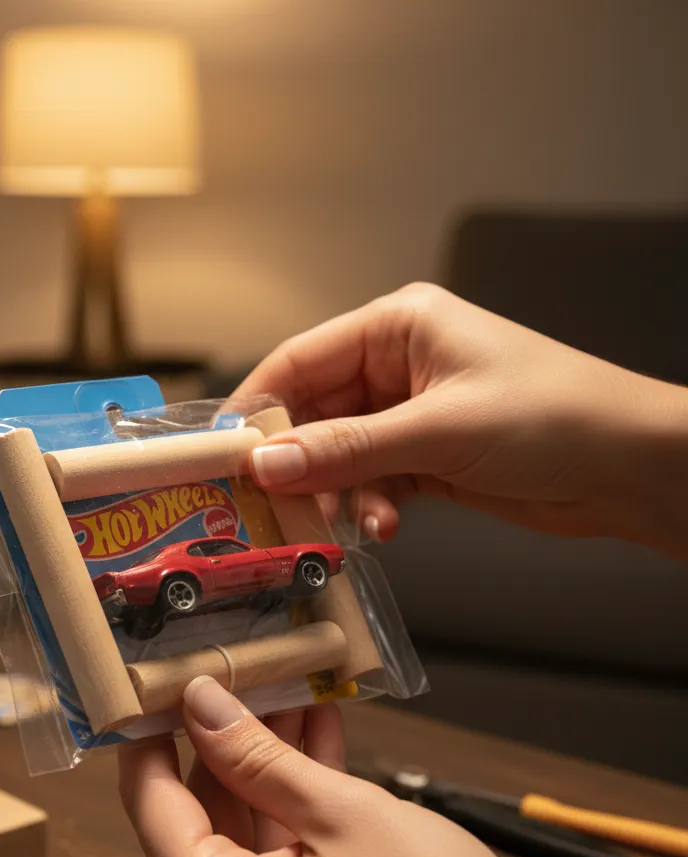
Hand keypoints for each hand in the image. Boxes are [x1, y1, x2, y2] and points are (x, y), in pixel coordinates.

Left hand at [119, 676, 674, 856]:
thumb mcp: (340, 812)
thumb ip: (257, 756)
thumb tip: (200, 704)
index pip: (151, 802)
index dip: (152, 733)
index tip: (159, 681)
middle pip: (201, 814)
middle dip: (226, 739)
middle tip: (243, 673)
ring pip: (247, 830)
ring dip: (269, 761)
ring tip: (290, 689)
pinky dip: (296, 802)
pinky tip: (317, 737)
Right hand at [234, 283, 687, 559]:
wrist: (634, 468)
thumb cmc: (558, 417)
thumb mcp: (439, 431)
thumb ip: (347, 449)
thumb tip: (268, 462)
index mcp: (397, 327)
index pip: (300, 361)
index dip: (259, 408)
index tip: (227, 456)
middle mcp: (396, 365)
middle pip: (313, 414)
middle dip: (299, 463)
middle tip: (279, 506)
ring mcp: (409, 413)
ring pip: (338, 455)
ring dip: (339, 492)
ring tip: (353, 523)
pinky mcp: (424, 456)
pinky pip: (369, 480)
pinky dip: (369, 504)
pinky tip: (386, 525)